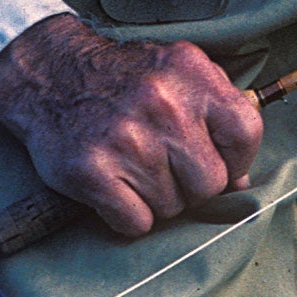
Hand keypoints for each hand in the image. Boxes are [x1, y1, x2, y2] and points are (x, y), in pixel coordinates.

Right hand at [0, 13, 262, 237]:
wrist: (50, 73)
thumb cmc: (123, 79)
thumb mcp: (178, 74)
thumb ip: (217, 115)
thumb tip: (241, 181)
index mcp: (190, 74)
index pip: (245, 132)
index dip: (237, 159)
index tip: (218, 161)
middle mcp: (162, 104)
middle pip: (210, 182)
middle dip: (193, 186)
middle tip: (167, 169)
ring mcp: (126, 140)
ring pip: (172, 207)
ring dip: (157, 199)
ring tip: (135, 170)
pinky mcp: (92, 171)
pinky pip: (136, 223)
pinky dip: (128, 215)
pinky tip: (116, 187)